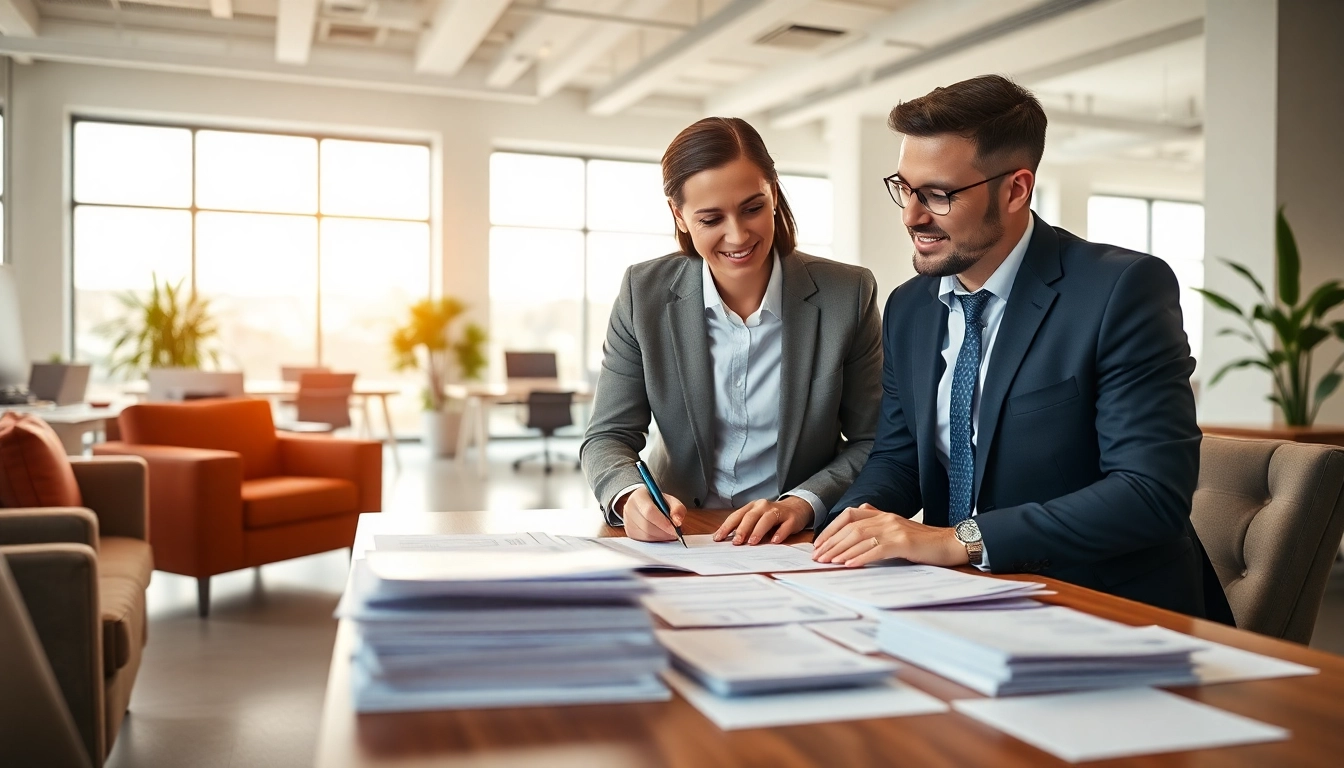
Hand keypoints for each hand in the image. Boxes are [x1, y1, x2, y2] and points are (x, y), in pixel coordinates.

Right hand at [616, 488, 686, 541]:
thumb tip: (677, 521)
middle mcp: (629, 508)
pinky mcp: (629, 532)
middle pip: (647, 525)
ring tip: (669, 533)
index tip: (675, 529)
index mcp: (639, 496)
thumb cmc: (657, 502)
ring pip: (645, 535)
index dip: (663, 522)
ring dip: (660, 537)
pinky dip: (655, 540)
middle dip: (663, 532)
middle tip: (675, 533)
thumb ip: (677, 508)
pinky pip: (643, 541)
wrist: (645, 503)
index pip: (649, 511)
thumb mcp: (670, 500)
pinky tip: (660, 535)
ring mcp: (627, 521)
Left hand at [713, 496, 812, 544]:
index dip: (727, 527)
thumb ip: (744, 526)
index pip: (736, 516)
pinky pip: (785, 526)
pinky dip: (780, 533)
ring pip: (767, 519)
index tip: (718, 538)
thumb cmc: (772, 515)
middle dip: (742, 529)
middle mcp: (763, 507)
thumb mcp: (757, 518)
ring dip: (758, 531)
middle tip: (736, 542)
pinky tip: (775, 541)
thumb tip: (728, 541)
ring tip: (752, 542)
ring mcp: (778, 511)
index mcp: (752, 507)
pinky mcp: (791, 518)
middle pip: (751, 516)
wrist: (796, 507)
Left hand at [812, 504, 967, 566]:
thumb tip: (851, 541)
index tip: (818, 544)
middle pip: (850, 528)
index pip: (849, 516)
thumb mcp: (896, 530)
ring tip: (828, 562)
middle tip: (818, 557)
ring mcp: (894, 529)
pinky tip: (849, 565)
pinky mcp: (903, 542)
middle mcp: (886, 518)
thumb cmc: (922, 542)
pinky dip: (860, 557)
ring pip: (860, 537)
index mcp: (882, 514)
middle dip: (831, 543)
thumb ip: (877, 530)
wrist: (950, 543)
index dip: (831, 529)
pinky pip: (876, 549)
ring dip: (841, 551)